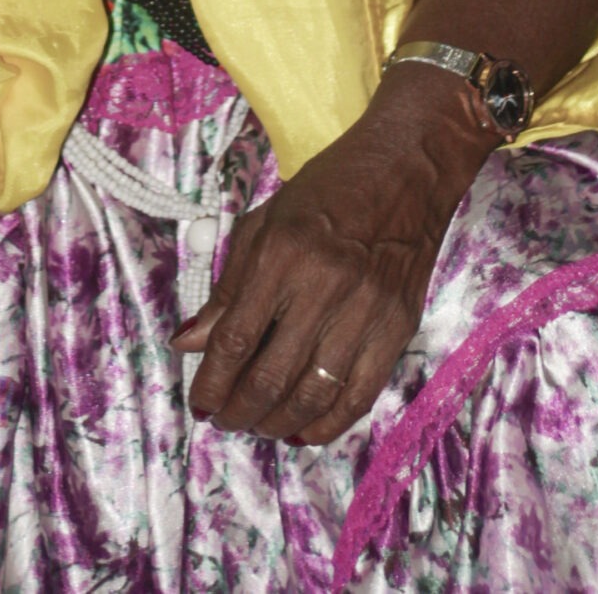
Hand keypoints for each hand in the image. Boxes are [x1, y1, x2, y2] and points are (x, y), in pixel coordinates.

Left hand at [171, 63, 491, 444]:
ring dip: (277, 423)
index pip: (235, 339)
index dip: (211, 382)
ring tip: (258, 426)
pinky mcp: (398, 327)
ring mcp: (365, 311)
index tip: (199, 402)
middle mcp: (323, 286)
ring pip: (312, 395)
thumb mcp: (265, 223)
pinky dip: (329, 425)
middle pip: (270, 377)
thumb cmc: (329, 188)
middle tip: (224, 420)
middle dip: (238, 411)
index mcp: (281, 253)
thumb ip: (228, 287)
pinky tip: (304, 431)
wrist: (408, 167)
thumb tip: (189, 343)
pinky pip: (360, 396)